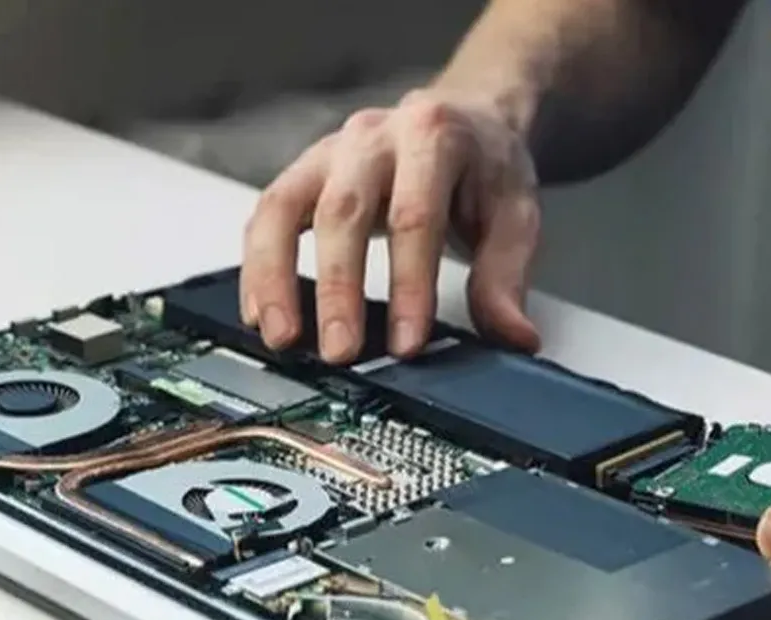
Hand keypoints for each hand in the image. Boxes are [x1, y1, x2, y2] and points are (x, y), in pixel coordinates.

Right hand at [239, 87, 542, 363]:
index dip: (409, 285)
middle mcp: (371, 136)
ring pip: (282, 208)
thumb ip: (505, 276)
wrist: (459, 118)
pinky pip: (264, 217)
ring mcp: (326, 152)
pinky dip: (256, 269)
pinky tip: (259, 313)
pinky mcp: (299, 175)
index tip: (406, 343)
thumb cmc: (481, 168)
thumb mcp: (514, 214)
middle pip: (342, 211)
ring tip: (282, 337)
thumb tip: (513, 338)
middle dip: (337, 288)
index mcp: (433, 135)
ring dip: (274, 279)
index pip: (416, 216)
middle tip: (339, 352)